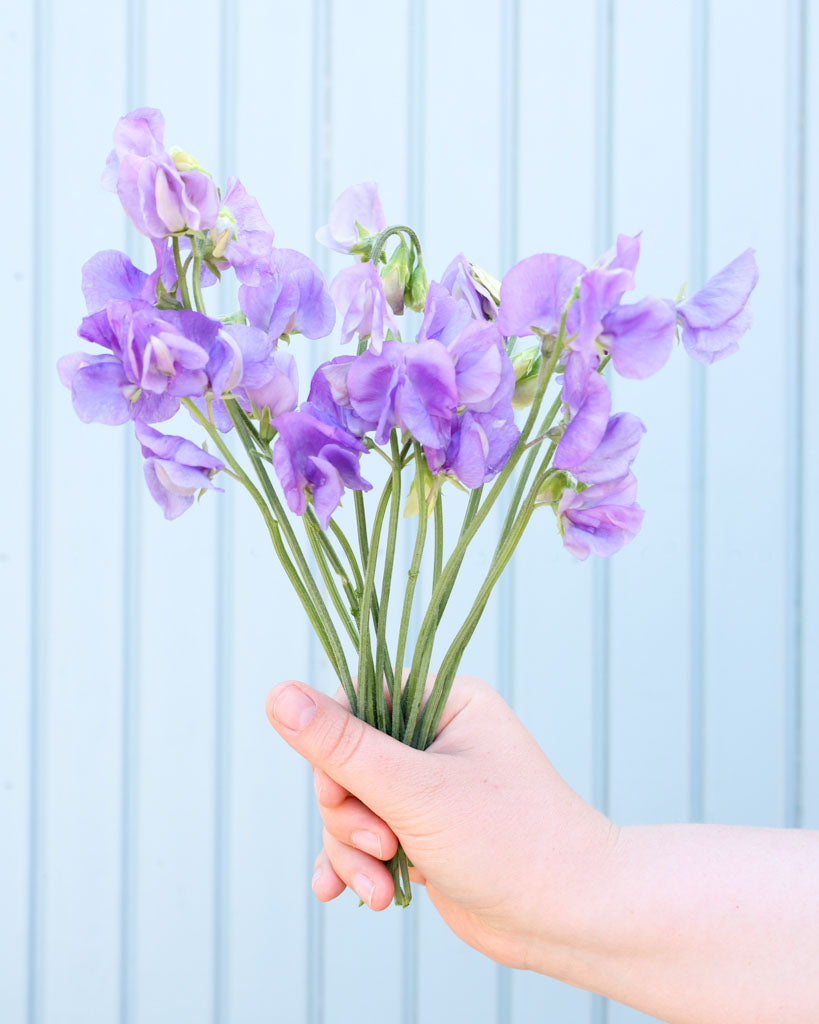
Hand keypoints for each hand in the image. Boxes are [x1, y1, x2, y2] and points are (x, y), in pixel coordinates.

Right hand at [265, 674, 614, 971]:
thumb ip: (342, 747)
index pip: (355, 700)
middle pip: (345, 760)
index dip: (333, 748)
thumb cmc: (509, 841)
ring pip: (350, 806)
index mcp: (444, 701)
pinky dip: (354, 866)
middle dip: (348, 813)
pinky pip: (365, 839)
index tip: (342, 793)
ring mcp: (427, 787)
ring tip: (379, 886)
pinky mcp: (421, 831)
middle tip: (378, 843)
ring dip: (353, 851)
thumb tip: (277, 694)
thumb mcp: (416, 791)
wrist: (568, 918)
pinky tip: (341, 893)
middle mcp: (434, 737)